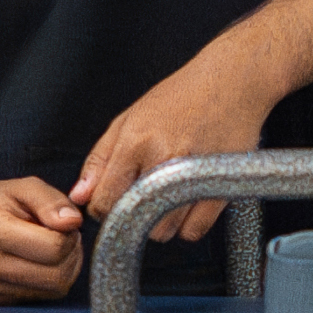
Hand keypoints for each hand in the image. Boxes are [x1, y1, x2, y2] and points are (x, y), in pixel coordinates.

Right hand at [0, 165, 87, 301]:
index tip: (63, 225)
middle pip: (57, 277)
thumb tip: (74, 223)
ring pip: (51, 291)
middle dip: (71, 256)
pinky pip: (37, 297)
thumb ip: (51, 201)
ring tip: (50, 248)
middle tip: (62, 238)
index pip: (54, 248)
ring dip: (62, 270)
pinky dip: (45, 281)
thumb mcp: (23, 187)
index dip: (69, 236)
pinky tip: (35, 262)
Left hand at [78, 46, 291, 246]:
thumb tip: (79, 196)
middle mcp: (163, 159)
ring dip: (161, 222)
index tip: (111, 200)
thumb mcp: (129, 118)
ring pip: (163, 231)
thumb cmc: (181, 96)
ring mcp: (193, 176)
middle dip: (133, 214)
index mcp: (136, 141)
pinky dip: (187, 225)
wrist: (233, 81)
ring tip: (168, 195)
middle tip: (143, 194)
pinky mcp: (219, 186)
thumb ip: (100, 158)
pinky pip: (193, 230)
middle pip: (133, 220)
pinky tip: (187, 202)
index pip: (103, 200)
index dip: (102, 206)